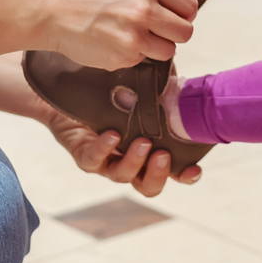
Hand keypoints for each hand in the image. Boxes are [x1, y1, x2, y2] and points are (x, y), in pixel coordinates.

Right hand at [39, 0, 198, 67]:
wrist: (46, 9)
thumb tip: (169, 6)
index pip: (188, 5)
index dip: (182, 14)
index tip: (172, 18)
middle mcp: (146, 8)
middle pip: (185, 32)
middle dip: (172, 34)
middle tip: (155, 33)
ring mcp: (136, 35)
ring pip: (168, 51)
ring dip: (155, 49)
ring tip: (132, 39)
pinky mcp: (124, 57)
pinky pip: (142, 62)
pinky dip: (132, 57)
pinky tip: (112, 45)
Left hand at [44, 105, 201, 194]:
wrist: (67, 95)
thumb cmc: (109, 96)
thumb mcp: (140, 92)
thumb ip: (162, 90)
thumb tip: (182, 77)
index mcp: (147, 152)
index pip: (171, 172)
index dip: (184, 176)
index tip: (194, 169)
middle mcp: (128, 162)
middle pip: (147, 185)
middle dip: (158, 174)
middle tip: (163, 155)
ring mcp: (106, 162)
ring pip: (122, 176)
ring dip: (135, 162)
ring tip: (143, 142)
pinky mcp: (84, 155)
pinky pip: (93, 159)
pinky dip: (104, 148)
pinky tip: (112, 135)